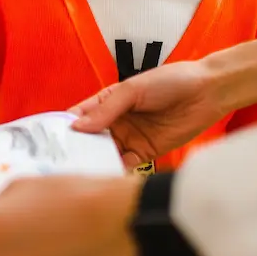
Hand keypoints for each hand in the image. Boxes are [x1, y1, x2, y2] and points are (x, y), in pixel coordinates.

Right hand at [70, 60, 220, 166]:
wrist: (208, 92)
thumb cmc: (171, 81)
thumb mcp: (133, 90)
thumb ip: (106, 109)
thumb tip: (78, 127)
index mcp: (108, 101)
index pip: (80, 115)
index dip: (64, 126)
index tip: (49, 139)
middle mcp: (116, 121)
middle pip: (89, 139)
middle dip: (77, 149)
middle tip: (60, 162)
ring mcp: (130, 138)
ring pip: (105, 153)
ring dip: (94, 161)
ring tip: (79, 171)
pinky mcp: (146, 153)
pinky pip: (125, 164)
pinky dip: (115, 170)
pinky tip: (105, 174)